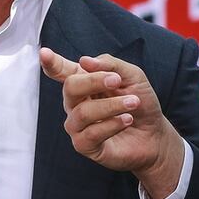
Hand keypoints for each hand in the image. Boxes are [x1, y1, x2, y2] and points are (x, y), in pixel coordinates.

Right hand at [40, 48, 183, 198]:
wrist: (154, 134)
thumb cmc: (140, 103)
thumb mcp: (133, 76)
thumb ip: (111, 65)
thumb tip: (85, 61)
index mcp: (84, 83)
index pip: (62, 71)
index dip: (51, 63)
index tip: (44, 53)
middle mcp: (75, 103)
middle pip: (71, 87)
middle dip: (94, 81)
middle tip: (116, 81)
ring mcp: (78, 125)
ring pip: (82, 112)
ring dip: (111, 105)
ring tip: (133, 103)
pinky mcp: (84, 145)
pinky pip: (91, 134)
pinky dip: (112, 124)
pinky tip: (126, 120)